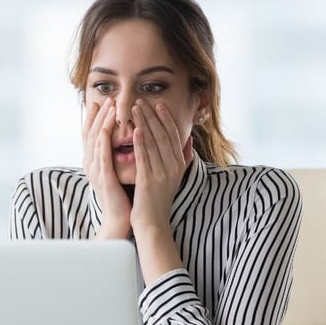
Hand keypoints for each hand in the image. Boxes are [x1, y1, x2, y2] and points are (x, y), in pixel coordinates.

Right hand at [82, 98, 131, 238]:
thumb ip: (121, 156)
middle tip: (106, 98)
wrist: (120, 220)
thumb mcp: (120, 172)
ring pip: (97, 140)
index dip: (97, 117)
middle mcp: (91, 164)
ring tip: (109, 106)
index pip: (94, 134)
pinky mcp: (103, 178)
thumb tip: (130, 139)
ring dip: (102, 122)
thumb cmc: (124, 196)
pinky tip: (109, 128)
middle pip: (91, 133)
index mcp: (96, 162)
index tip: (104, 101)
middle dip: (99, 114)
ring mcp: (96, 171)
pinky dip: (105, 140)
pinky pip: (103, 155)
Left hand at [130, 99, 192, 235]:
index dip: (165, 119)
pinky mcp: (149, 180)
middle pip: (163, 135)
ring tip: (135, 109)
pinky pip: (145, 157)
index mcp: (179, 164)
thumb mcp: (175, 177)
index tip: (158, 105)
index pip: (173, 135)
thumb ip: (184, 158)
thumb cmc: (159, 200)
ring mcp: (162, 174)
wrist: (153, 224)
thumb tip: (190, 141)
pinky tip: (136, 130)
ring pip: (153, 143)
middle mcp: (173, 167)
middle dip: (152, 116)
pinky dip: (141, 143)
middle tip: (142, 101)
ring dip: (144, 123)